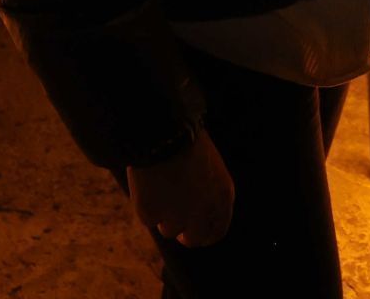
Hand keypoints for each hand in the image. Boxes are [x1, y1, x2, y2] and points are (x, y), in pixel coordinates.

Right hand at [127, 132, 233, 246]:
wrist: (164, 130)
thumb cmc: (187, 142)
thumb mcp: (208, 168)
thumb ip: (207, 193)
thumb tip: (196, 214)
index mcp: (223, 197)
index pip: (217, 231)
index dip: (205, 234)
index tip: (193, 233)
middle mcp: (203, 212)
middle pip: (194, 238)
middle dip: (184, 234)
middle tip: (172, 223)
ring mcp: (176, 216)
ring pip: (169, 229)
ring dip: (164, 214)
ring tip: (159, 185)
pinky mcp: (152, 214)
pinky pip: (148, 217)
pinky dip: (147, 205)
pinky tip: (148, 183)